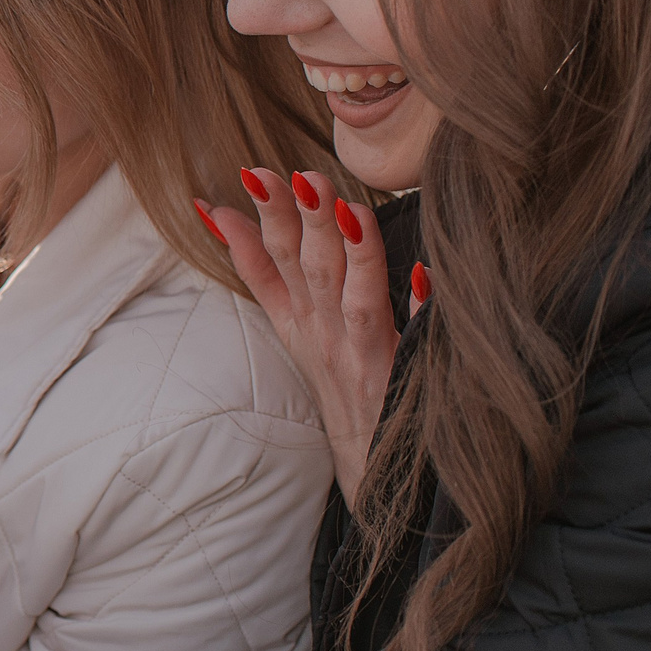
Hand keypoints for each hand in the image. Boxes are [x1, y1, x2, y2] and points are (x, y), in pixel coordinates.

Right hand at [202, 168, 413, 504]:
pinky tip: (426, 276)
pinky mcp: (403, 381)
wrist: (376, 475)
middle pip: (308, 272)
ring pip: (352, 297)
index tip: (240, 180)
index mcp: (300, 325)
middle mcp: (326, 339)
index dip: (251, 226)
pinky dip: (418, 311)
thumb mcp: (291, 332)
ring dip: (348, 251)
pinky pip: (415, 343)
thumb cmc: (341, 392)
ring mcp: (364, 360)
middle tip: (289, 174)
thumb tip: (223, 217)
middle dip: (295, 221)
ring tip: (342, 207)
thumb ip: (263, 274)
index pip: (266, 269)